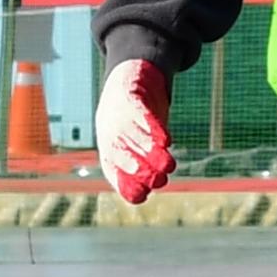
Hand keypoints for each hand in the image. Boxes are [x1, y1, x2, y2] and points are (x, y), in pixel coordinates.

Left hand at [96, 59, 173, 207]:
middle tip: (157, 181)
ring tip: (169, 165)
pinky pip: (139, 111)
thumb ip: (136, 165)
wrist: (127, 80)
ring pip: (131, 133)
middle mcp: (109, 131)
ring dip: (149, 150)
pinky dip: (152, 127)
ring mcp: (117, 112)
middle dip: (137, 167)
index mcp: (108, 146)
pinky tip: (166, 140)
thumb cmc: (131, 121)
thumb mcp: (133, 143)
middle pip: (121, 151)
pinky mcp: (129, 94)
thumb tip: (137, 196)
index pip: (112, 168)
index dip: (125, 183)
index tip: (141, 196)